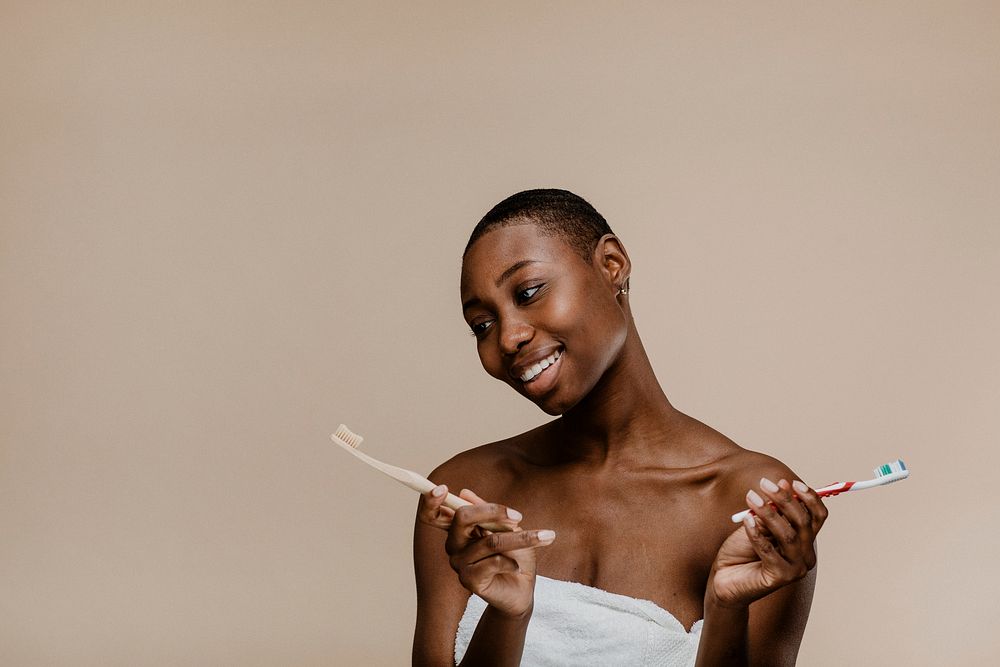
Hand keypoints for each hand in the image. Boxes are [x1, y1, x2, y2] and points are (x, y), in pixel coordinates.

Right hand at [419, 486, 555, 617]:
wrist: (523, 588)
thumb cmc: (515, 555)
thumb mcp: (507, 527)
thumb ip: (489, 512)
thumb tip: (464, 493)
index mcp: (459, 529)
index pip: (432, 514)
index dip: (431, 501)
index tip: (442, 488)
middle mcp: (454, 545)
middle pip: (462, 518)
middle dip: (493, 511)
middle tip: (519, 516)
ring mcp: (459, 563)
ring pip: (489, 540)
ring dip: (519, 539)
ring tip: (542, 537)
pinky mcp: (469, 581)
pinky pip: (493, 562)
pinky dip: (512, 562)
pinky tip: (517, 568)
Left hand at [709, 478, 827, 607]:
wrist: (724, 578)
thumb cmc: (741, 551)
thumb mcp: (758, 524)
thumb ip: (773, 510)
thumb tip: (784, 484)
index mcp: (804, 540)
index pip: (818, 516)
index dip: (809, 498)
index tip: (792, 482)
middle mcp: (805, 556)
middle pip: (804, 523)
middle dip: (785, 500)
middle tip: (764, 484)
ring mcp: (795, 569)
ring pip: (788, 535)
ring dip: (768, 513)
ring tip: (751, 498)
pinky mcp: (780, 578)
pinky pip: (769, 551)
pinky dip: (756, 533)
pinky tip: (746, 521)